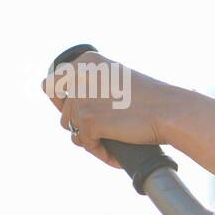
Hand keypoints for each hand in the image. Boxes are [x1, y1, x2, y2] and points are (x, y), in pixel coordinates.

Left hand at [39, 51, 183, 168]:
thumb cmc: (150, 99)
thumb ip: (86, 83)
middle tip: (113, 127)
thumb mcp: (114, 79)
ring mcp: (81, 99)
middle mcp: (78, 76)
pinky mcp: (88, 121)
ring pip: (74, 130)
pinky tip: (117, 153)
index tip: (94, 111)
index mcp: (85, 62)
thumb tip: (44, 88)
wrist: (171, 111)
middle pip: (66, 112)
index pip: (56, 86)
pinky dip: (101, 152)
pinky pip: (86, 144)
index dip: (72, 104)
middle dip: (87, 125)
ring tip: (117, 140)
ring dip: (93, 139)